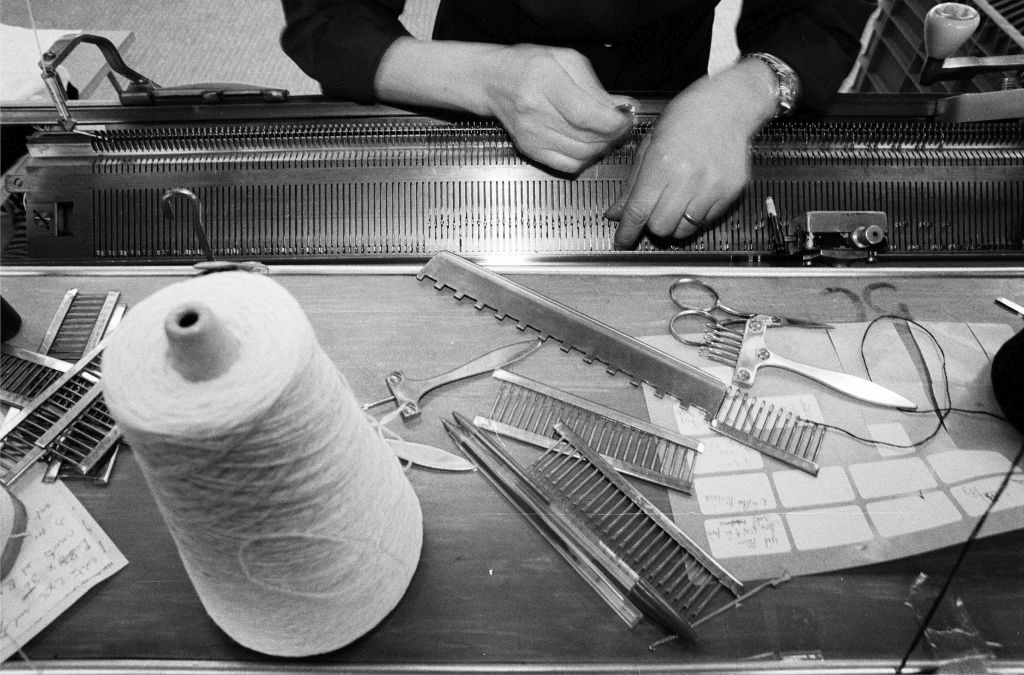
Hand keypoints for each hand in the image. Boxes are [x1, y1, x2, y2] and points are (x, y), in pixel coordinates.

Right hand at [483, 45, 635, 173]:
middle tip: (621, 125)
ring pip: (581, 154)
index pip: (585, 114)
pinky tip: (589, 145)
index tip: (625, 118)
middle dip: (612, 135)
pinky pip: (568, 165)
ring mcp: (531, 133)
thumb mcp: (567, 61)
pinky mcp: (530, 150)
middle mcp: (535, 109)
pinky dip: (586, 158)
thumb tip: (621, 108)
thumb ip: (595, 87)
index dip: (612, 122)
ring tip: (606, 133)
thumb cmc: (531, 66)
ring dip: (602, 147)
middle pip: (586, 137)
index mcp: (545, 79)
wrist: (496, 81)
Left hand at [605, 60, 777, 247]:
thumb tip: (616, 213)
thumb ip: (633, 183)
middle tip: (652, 212)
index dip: (627, 231)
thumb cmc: (686, 118)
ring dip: (673, 223)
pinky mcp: (731, 192)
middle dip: (651, 224)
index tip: (622, 240)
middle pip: (660, 227)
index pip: (639, 210)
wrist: (728, 105)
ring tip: (674, 203)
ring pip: (683, 230)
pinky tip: (694, 196)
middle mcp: (688, 178)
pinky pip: (706, 221)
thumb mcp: (650, 144)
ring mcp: (712, 187)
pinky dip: (695, 216)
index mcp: (663, 163)